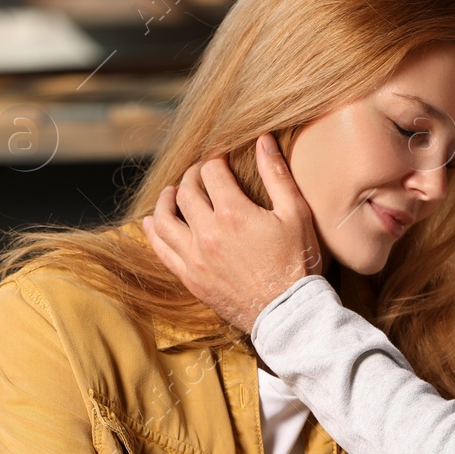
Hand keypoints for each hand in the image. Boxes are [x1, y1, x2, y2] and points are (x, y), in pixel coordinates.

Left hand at [143, 134, 321, 333]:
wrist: (290, 313)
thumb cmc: (299, 263)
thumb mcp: (296, 214)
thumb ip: (277, 175)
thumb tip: (263, 140)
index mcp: (233, 213)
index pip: (211, 171)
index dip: (216, 159)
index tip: (222, 159)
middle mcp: (207, 232)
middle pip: (186, 191)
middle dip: (192, 176)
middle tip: (202, 173)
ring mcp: (195, 257)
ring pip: (165, 219)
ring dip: (167, 200)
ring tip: (173, 193)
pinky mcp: (191, 278)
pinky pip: (161, 250)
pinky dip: (155, 231)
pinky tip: (156, 222)